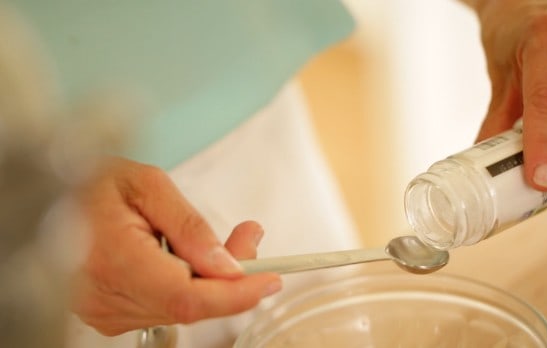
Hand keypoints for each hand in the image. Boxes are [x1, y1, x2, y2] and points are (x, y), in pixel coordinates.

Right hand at [71, 158, 280, 335]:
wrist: (49, 194)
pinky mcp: (108, 314)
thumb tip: (227, 265)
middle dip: (231, 277)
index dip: (234, 294)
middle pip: (190, 304)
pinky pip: (164, 307)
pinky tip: (186, 258)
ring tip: (219, 241)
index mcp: (114, 258)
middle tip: (248, 237)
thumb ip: (190, 227)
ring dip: (211, 280)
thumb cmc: (92, 182)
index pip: (186, 297)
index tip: (268, 279)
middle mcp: (105, 296)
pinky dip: (188, 285)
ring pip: (180, 309)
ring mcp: (104, 310)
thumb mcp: (148, 185)